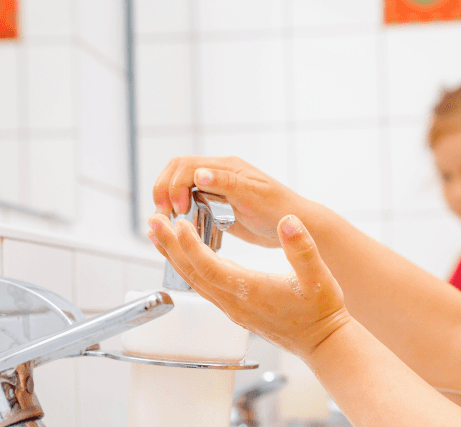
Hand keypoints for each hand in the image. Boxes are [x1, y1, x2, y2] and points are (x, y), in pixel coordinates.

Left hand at [147, 212, 352, 360]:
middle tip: (152, 222)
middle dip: (170, 247)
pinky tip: (184, 256)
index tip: (177, 224)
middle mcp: (234, 302)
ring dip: (175, 257)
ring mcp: (232, 308)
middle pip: (192, 273)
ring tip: (159, 234)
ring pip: (194, 281)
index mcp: (250, 291)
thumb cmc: (322, 311)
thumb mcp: (318, 276)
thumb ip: (302, 247)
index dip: (190, 246)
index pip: (209, 267)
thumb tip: (288, 221)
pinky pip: (203, 287)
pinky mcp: (235, 309)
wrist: (323, 342)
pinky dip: (189, 268)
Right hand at [153, 156, 322, 247]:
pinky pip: (190, 202)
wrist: (296, 227)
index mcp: (227, 167)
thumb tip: (199, 173)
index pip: (186, 166)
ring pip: (180, 186)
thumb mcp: (254, 196)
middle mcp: (219, 175)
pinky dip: (179, 212)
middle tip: (164, 215)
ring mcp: (217, 190)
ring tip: (167, 222)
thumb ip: (227, 183)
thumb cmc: (280, 209)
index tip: (178, 209)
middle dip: (164, 191)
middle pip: (177, 172)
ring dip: (168, 201)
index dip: (174, 186)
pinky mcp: (217, 206)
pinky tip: (178, 227)